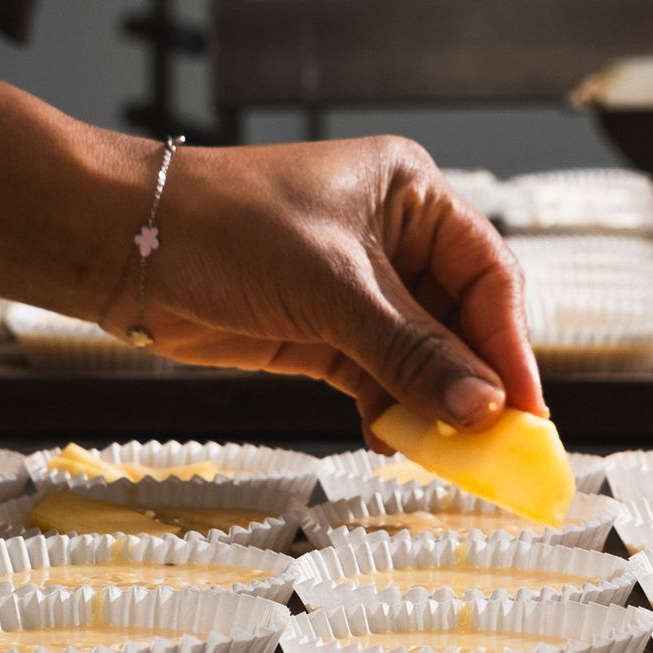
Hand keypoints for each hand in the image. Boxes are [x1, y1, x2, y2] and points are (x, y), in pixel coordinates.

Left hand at [98, 136, 541, 442]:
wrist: (125, 246)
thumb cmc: (223, 226)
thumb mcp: (330, 286)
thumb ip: (409, 351)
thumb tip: (482, 406)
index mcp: (411, 194)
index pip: (487, 273)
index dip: (510, 343)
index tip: (526, 407)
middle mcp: (394, 238)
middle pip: (460, 321)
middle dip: (475, 382)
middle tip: (500, 446)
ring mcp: (357, 289)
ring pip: (420, 357)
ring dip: (434, 405)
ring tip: (454, 457)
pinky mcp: (322, 332)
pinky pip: (378, 379)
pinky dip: (392, 413)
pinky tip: (400, 443)